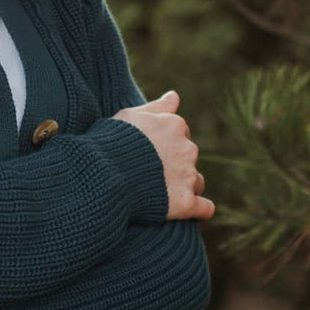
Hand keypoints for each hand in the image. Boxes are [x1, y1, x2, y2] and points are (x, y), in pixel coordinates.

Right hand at [113, 90, 214, 222]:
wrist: (105, 175)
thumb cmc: (111, 142)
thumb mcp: (129, 116)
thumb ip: (156, 107)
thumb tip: (175, 96)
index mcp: (175, 125)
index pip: (181, 131)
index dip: (165, 142)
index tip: (150, 151)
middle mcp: (187, 149)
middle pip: (189, 156)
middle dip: (175, 163)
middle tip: (151, 172)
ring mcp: (188, 177)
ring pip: (197, 181)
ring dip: (186, 186)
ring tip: (163, 193)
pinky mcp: (185, 203)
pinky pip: (204, 208)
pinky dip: (200, 210)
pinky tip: (192, 212)